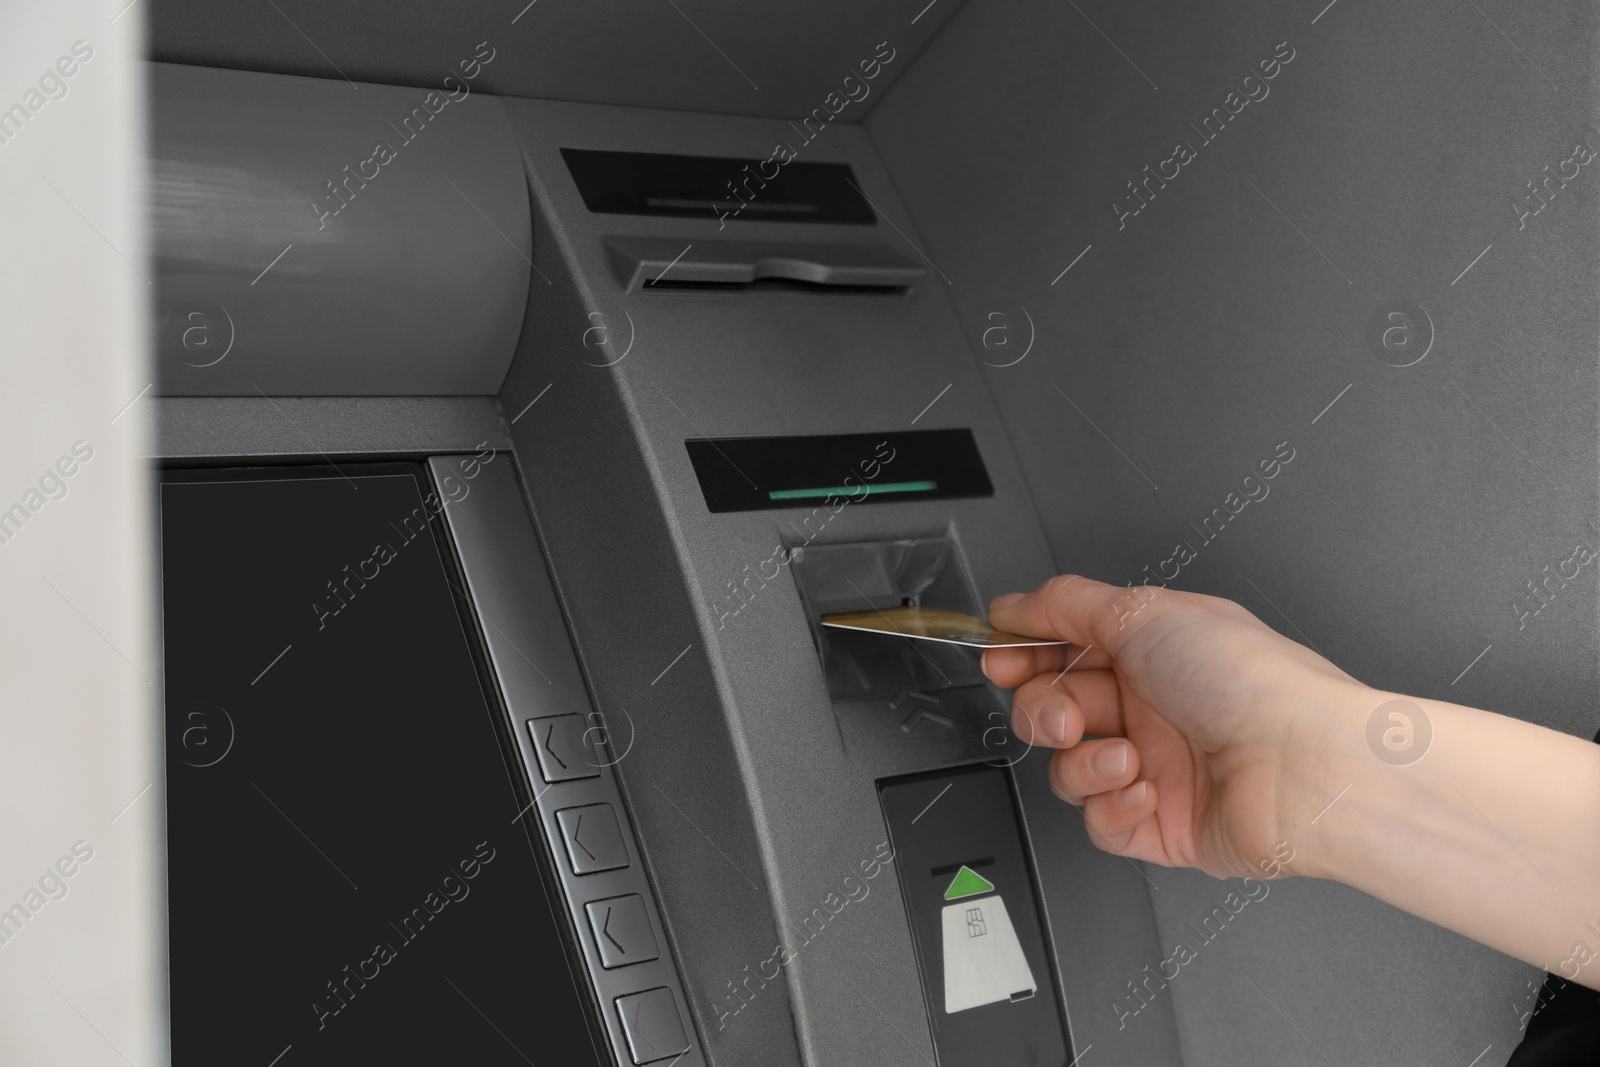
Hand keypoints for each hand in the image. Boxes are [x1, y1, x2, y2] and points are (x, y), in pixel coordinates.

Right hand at [982, 575, 1357, 879]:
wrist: (1304, 767)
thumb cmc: (1251, 683)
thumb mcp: (1144, 613)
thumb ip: (1067, 604)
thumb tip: (1015, 604)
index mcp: (1151, 650)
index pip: (1062, 649)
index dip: (1023, 654)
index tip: (1000, 657)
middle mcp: (1152, 706)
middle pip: (1053, 708)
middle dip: (1044, 710)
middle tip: (1065, 716)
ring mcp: (1156, 766)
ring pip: (1069, 768)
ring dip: (1085, 762)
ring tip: (1126, 757)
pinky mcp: (1161, 825)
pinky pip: (1100, 822)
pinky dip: (1113, 807)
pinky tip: (1146, 791)